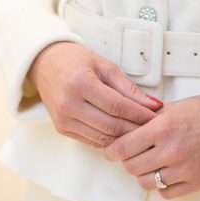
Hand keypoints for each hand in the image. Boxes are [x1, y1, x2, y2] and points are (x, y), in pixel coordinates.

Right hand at [27, 42, 162, 147]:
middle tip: (152, 126)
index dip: (139, 114)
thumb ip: (128, 87)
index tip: (154, 115)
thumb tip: (153, 105)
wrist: (45, 63)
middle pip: (110, 126)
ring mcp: (63, 120)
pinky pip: (91, 141)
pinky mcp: (61, 129)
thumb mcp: (104, 65)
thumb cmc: (75, 60)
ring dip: (124, 138)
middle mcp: (69, 105)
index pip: (117, 106)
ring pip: (102, 138)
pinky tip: (121, 134)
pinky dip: (109, 140)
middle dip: (135, 128)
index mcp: (80, 84)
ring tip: (140, 131)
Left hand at [102, 92, 199, 198]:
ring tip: (151, 163)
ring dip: (144, 173)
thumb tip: (125, 127)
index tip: (111, 151)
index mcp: (162, 129)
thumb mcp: (173, 107)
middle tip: (133, 154)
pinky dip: (162, 185)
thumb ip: (148, 119)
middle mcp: (170, 151)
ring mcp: (183, 170)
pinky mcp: (195, 183)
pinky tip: (166, 172)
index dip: (113, 150)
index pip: (123, 148)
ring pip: (146, 182)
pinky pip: (166, 192)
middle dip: (129, 160)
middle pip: (131, 167)